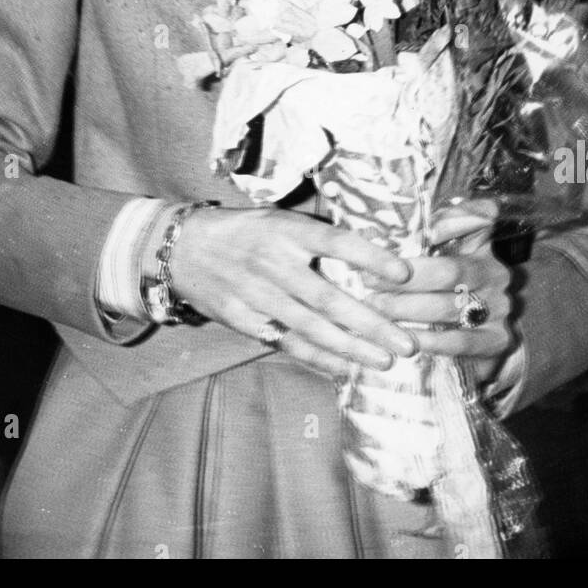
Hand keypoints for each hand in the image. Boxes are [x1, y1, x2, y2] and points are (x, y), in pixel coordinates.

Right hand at [171, 206, 418, 379]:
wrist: (181, 249)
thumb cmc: (243, 231)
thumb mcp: (277, 219)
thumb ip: (315, 235)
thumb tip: (371, 249)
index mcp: (286, 230)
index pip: (335, 242)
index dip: (370, 258)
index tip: (404, 273)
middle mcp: (273, 263)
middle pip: (328, 298)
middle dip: (370, 323)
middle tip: (405, 341)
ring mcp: (256, 295)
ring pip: (311, 328)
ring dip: (351, 348)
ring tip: (385, 361)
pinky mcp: (243, 321)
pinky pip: (286, 343)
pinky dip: (317, 358)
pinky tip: (344, 368)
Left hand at [362, 199, 515, 384]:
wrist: (483, 332)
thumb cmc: (450, 286)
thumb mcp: (446, 253)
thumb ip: (426, 235)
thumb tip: (388, 231)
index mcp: (484, 245)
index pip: (477, 221)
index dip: (449, 223)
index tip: (417, 234)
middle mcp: (495, 274)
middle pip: (448, 271)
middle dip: (403, 277)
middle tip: (367, 280)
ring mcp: (499, 308)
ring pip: (448, 306)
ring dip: (405, 308)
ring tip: (374, 307)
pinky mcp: (497, 340)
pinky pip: (457, 341)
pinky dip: (426, 339)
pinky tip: (400, 337)